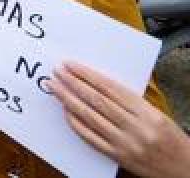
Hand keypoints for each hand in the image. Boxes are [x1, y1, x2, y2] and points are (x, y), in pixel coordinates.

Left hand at [50, 61, 189, 177]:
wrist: (183, 169)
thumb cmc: (170, 138)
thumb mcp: (156, 114)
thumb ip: (130, 101)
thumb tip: (97, 83)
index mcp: (147, 113)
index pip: (110, 89)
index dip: (88, 75)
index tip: (71, 65)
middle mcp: (136, 128)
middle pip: (98, 101)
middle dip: (74, 84)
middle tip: (57, 72)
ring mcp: (125, 143)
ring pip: (91, 117)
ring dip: (69, 100)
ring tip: (55, 87)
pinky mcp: (117, 157)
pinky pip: (91, 138)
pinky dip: (76, 123)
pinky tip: (66, 111)